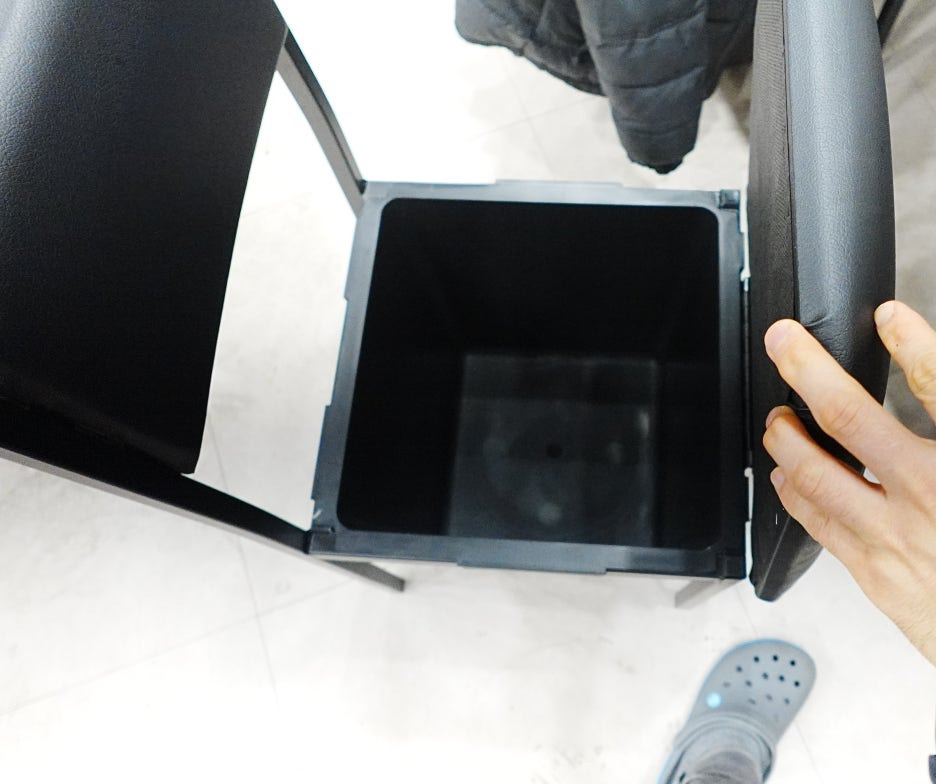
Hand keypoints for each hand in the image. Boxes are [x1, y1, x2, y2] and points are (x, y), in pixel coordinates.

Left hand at [763, 301, 935, 665]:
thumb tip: (934, 399)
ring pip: (818, 474)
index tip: (890, 318)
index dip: (915, 346)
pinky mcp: (876, 574)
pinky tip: (783, 478)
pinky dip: (794, 494)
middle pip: (853, 420)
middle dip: (810, 372)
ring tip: (776, 419)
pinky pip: (818, 524)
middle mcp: (930, 498)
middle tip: (784, 343)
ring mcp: (896, 538)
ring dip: (787, 438)